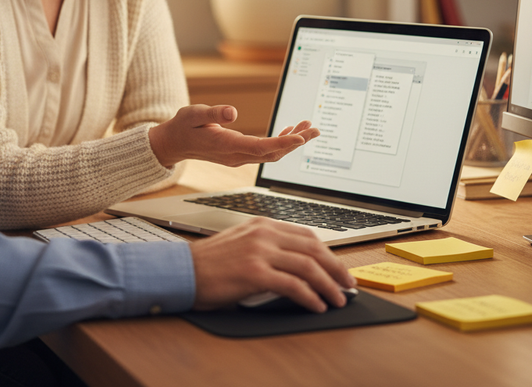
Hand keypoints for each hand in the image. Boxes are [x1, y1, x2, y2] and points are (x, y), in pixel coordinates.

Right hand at [147, 104, 318, 167]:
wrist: (174, 143)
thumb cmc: (184, 126)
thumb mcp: (194, 113)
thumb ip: (213, 113)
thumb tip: (233, 112)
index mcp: (226, 145)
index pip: (260, 148)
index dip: (282, 143)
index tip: (300, 138)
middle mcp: (236, 155)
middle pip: (272, 153)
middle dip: (295, 142)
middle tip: (314, 129)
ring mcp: (239, 157)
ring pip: (271, 153)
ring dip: (290, 142)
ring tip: (307, 128)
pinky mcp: (240, 154)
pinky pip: (265, 152)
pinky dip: (280, 142)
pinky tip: (289, 132)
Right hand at [190, 217, 355, 311]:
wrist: (183, 271)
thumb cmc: (210, 263)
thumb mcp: (242, 243)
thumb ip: (268, 247)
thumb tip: (298, 265)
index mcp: (262, 224)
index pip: (306, 235)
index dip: (328, 253)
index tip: (339, 268)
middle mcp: (264, 233)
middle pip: (313, 248)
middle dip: (336, 268)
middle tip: (348, 284)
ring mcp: (260, 251)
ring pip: (308, 266)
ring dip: (328, 285)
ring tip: (337, 299)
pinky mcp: (255, 272)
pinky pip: (293, 285)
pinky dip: (310, 296)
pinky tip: (316, 305)